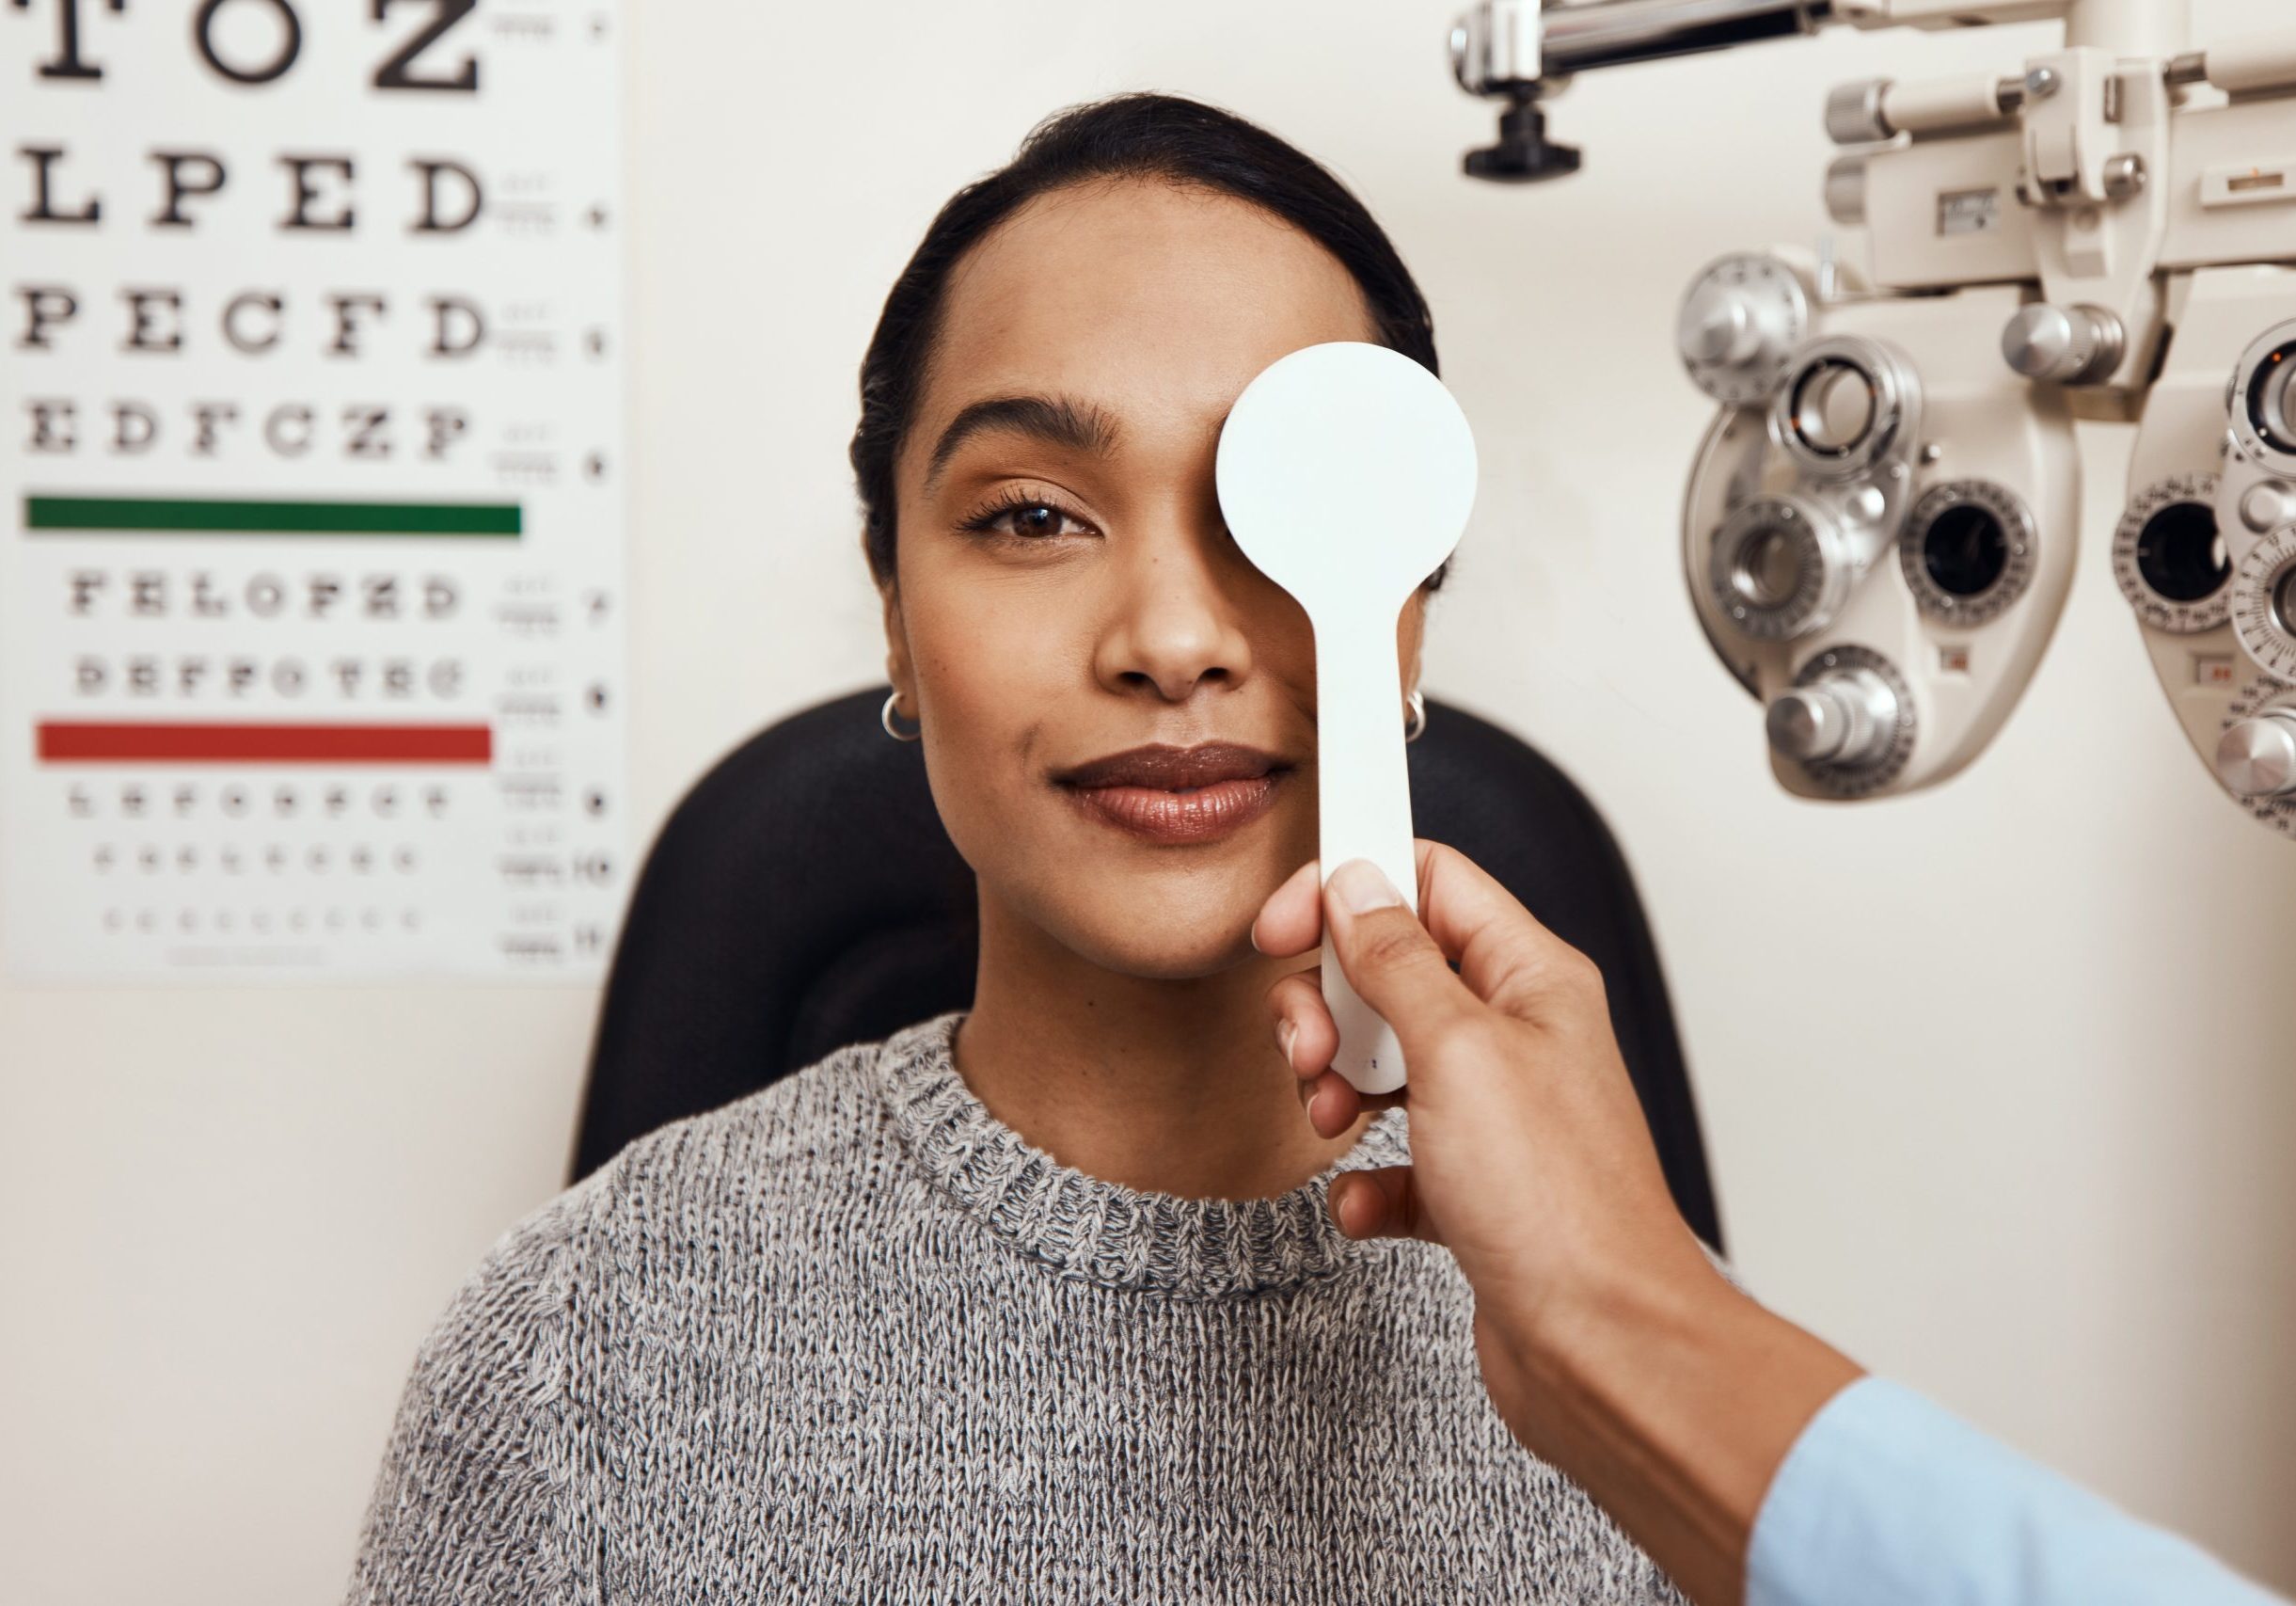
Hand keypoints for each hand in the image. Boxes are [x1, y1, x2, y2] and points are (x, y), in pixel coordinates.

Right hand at [1250, 841, 1717, 1363]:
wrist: (1600, 1349)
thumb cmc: (1557, 1203)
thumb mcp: (1457, 1050)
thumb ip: (1396, 960)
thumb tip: (1357, 884)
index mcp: (1532, 979)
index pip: (1431, 881)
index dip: (1349, 888)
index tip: (1282, 928)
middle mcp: (1516, 1037)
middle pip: (1391, 973)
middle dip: (1328, 1005)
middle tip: (1310, 1049)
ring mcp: (1494, 1116)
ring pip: (1383, 1064)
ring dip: (1335, 1086)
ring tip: (1334, 1122)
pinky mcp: (1473, 1191)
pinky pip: (1392, 1159)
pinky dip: (1363, 1178)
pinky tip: (1366, 1202)